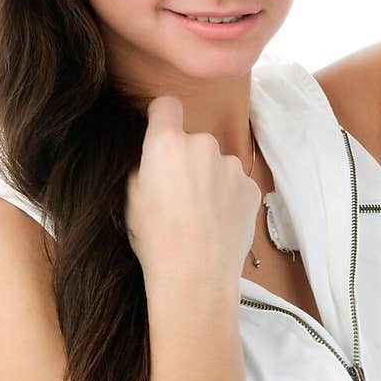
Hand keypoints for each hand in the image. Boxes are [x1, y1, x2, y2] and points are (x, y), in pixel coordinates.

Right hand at [124, 95, 261, 282]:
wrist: (196, 275)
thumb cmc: (155, 238)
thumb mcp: (129, 198)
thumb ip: (142, 166)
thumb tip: (153, 157)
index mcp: (167, 144)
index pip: (166, 106)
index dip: (162, 118)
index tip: (160, 134)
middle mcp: (203, 145)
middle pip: (193, 142)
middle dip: (187, 160)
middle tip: (179, 196)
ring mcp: (232, 167)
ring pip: (217, 165)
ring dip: (210, 180)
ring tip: (201, 217)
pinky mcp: (251, 189)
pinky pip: (235, 185)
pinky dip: (228, 198)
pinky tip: (219, 224)